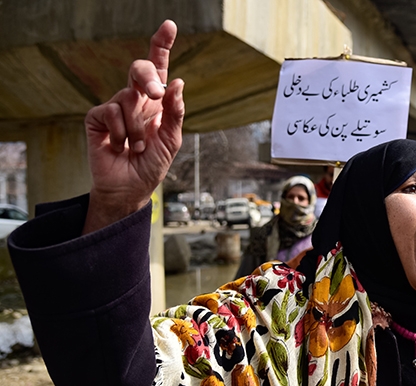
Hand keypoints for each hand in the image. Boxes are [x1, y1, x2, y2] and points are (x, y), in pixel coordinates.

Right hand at [82, 20, 184, 233]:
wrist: (130, 188)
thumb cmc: (152, 165)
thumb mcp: (171, 140)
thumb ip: (175, 112)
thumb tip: (177, 83)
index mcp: (157, 102)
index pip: (159, 69)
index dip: (161, 45)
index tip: (169, 26)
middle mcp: (136, 100)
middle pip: (140, 71)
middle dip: (147, 77)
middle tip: (155, 94)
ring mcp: (116, 107)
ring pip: (127, 98)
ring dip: (137, 128)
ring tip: (138, 147)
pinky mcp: (97, 118)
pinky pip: (110, 112)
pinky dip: (120, 132)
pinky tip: (119, 147)